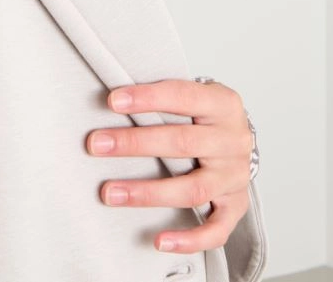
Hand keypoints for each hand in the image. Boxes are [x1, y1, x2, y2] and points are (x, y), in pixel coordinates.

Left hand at [84, 78, 252, 253]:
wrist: (238, 139)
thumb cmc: (205, 115)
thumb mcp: (194, 95)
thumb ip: (163, 96)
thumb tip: (114, 100)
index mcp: (223, 104)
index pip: (183, 96)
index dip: (147, 98)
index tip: (112, 102)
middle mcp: (233, 140)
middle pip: (182, 143)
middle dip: (134, 144)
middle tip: (96, 145)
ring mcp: (235, 176)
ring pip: (192, 189)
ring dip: (147, 192)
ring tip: (110, 193)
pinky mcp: (235, 207)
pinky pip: (216, 230)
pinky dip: (188, 239)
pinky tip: (159, 241)